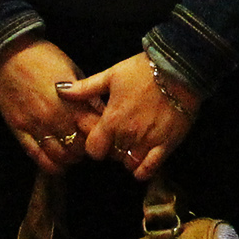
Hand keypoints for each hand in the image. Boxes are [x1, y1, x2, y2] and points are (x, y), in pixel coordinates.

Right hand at [0, 40, 91, 173]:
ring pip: (60, 157)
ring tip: (71, 152)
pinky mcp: (19, 130)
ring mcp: (36, 126)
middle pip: (80, 149)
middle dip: (87, 149)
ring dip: (69, 158)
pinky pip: (37, 157)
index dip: (103, 136)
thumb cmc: (45, 59)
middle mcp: (56, 118)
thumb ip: (87, 96)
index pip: (96, 132)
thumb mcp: (74, 72)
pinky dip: (50, 164)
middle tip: (87, 145)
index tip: (103, 135)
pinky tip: (56, 162)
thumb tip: (103, 112)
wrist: (10, 53)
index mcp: (73, 103)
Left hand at [59, 54, 196, 180]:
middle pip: (112, 157)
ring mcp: (148, 142)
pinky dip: (144, 170)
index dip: (95, 146)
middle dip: (113, 149)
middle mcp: (127, 135)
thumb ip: (85, 88)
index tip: (101, 138)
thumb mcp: (111, 74)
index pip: (93, 149)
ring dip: (128, 158)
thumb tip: (59, 89)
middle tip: (120, 137)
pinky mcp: (167, 144)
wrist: (179, 68)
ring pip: (129, 164)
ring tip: (133, 144)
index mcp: (112, 120)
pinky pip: (150, 169)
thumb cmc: (143, 69)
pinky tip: (144, 160)